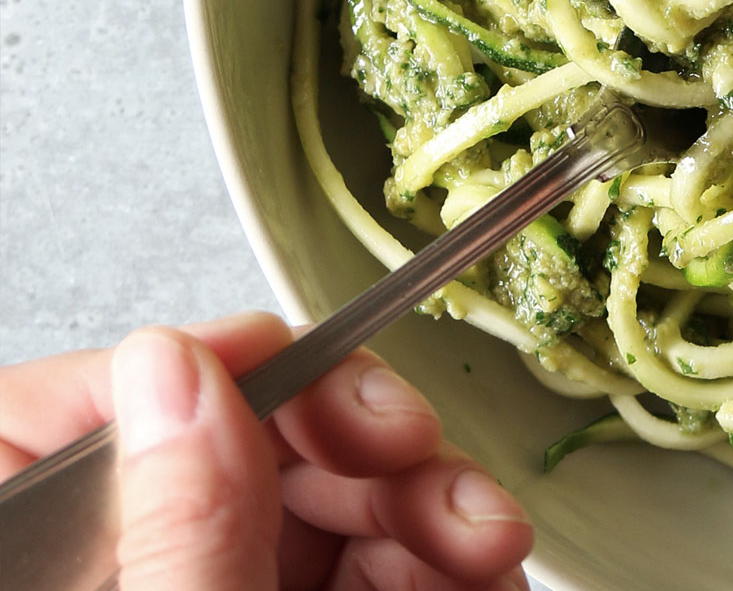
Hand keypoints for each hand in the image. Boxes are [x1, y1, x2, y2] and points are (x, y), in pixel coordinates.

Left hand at [0, 313, 532, 589]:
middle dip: (358, 443)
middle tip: (414, 450)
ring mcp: (205, 588)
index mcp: (32, 556)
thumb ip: (178, 533)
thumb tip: (177, 371)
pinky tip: (485, 569)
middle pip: (232, 448)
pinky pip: (366, 568)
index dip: (211, 365)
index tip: (311, 370)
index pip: (79, 408)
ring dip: (428, 502)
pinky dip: (441, 561)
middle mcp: (113, 572)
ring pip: (320, 507)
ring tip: (485, 536)